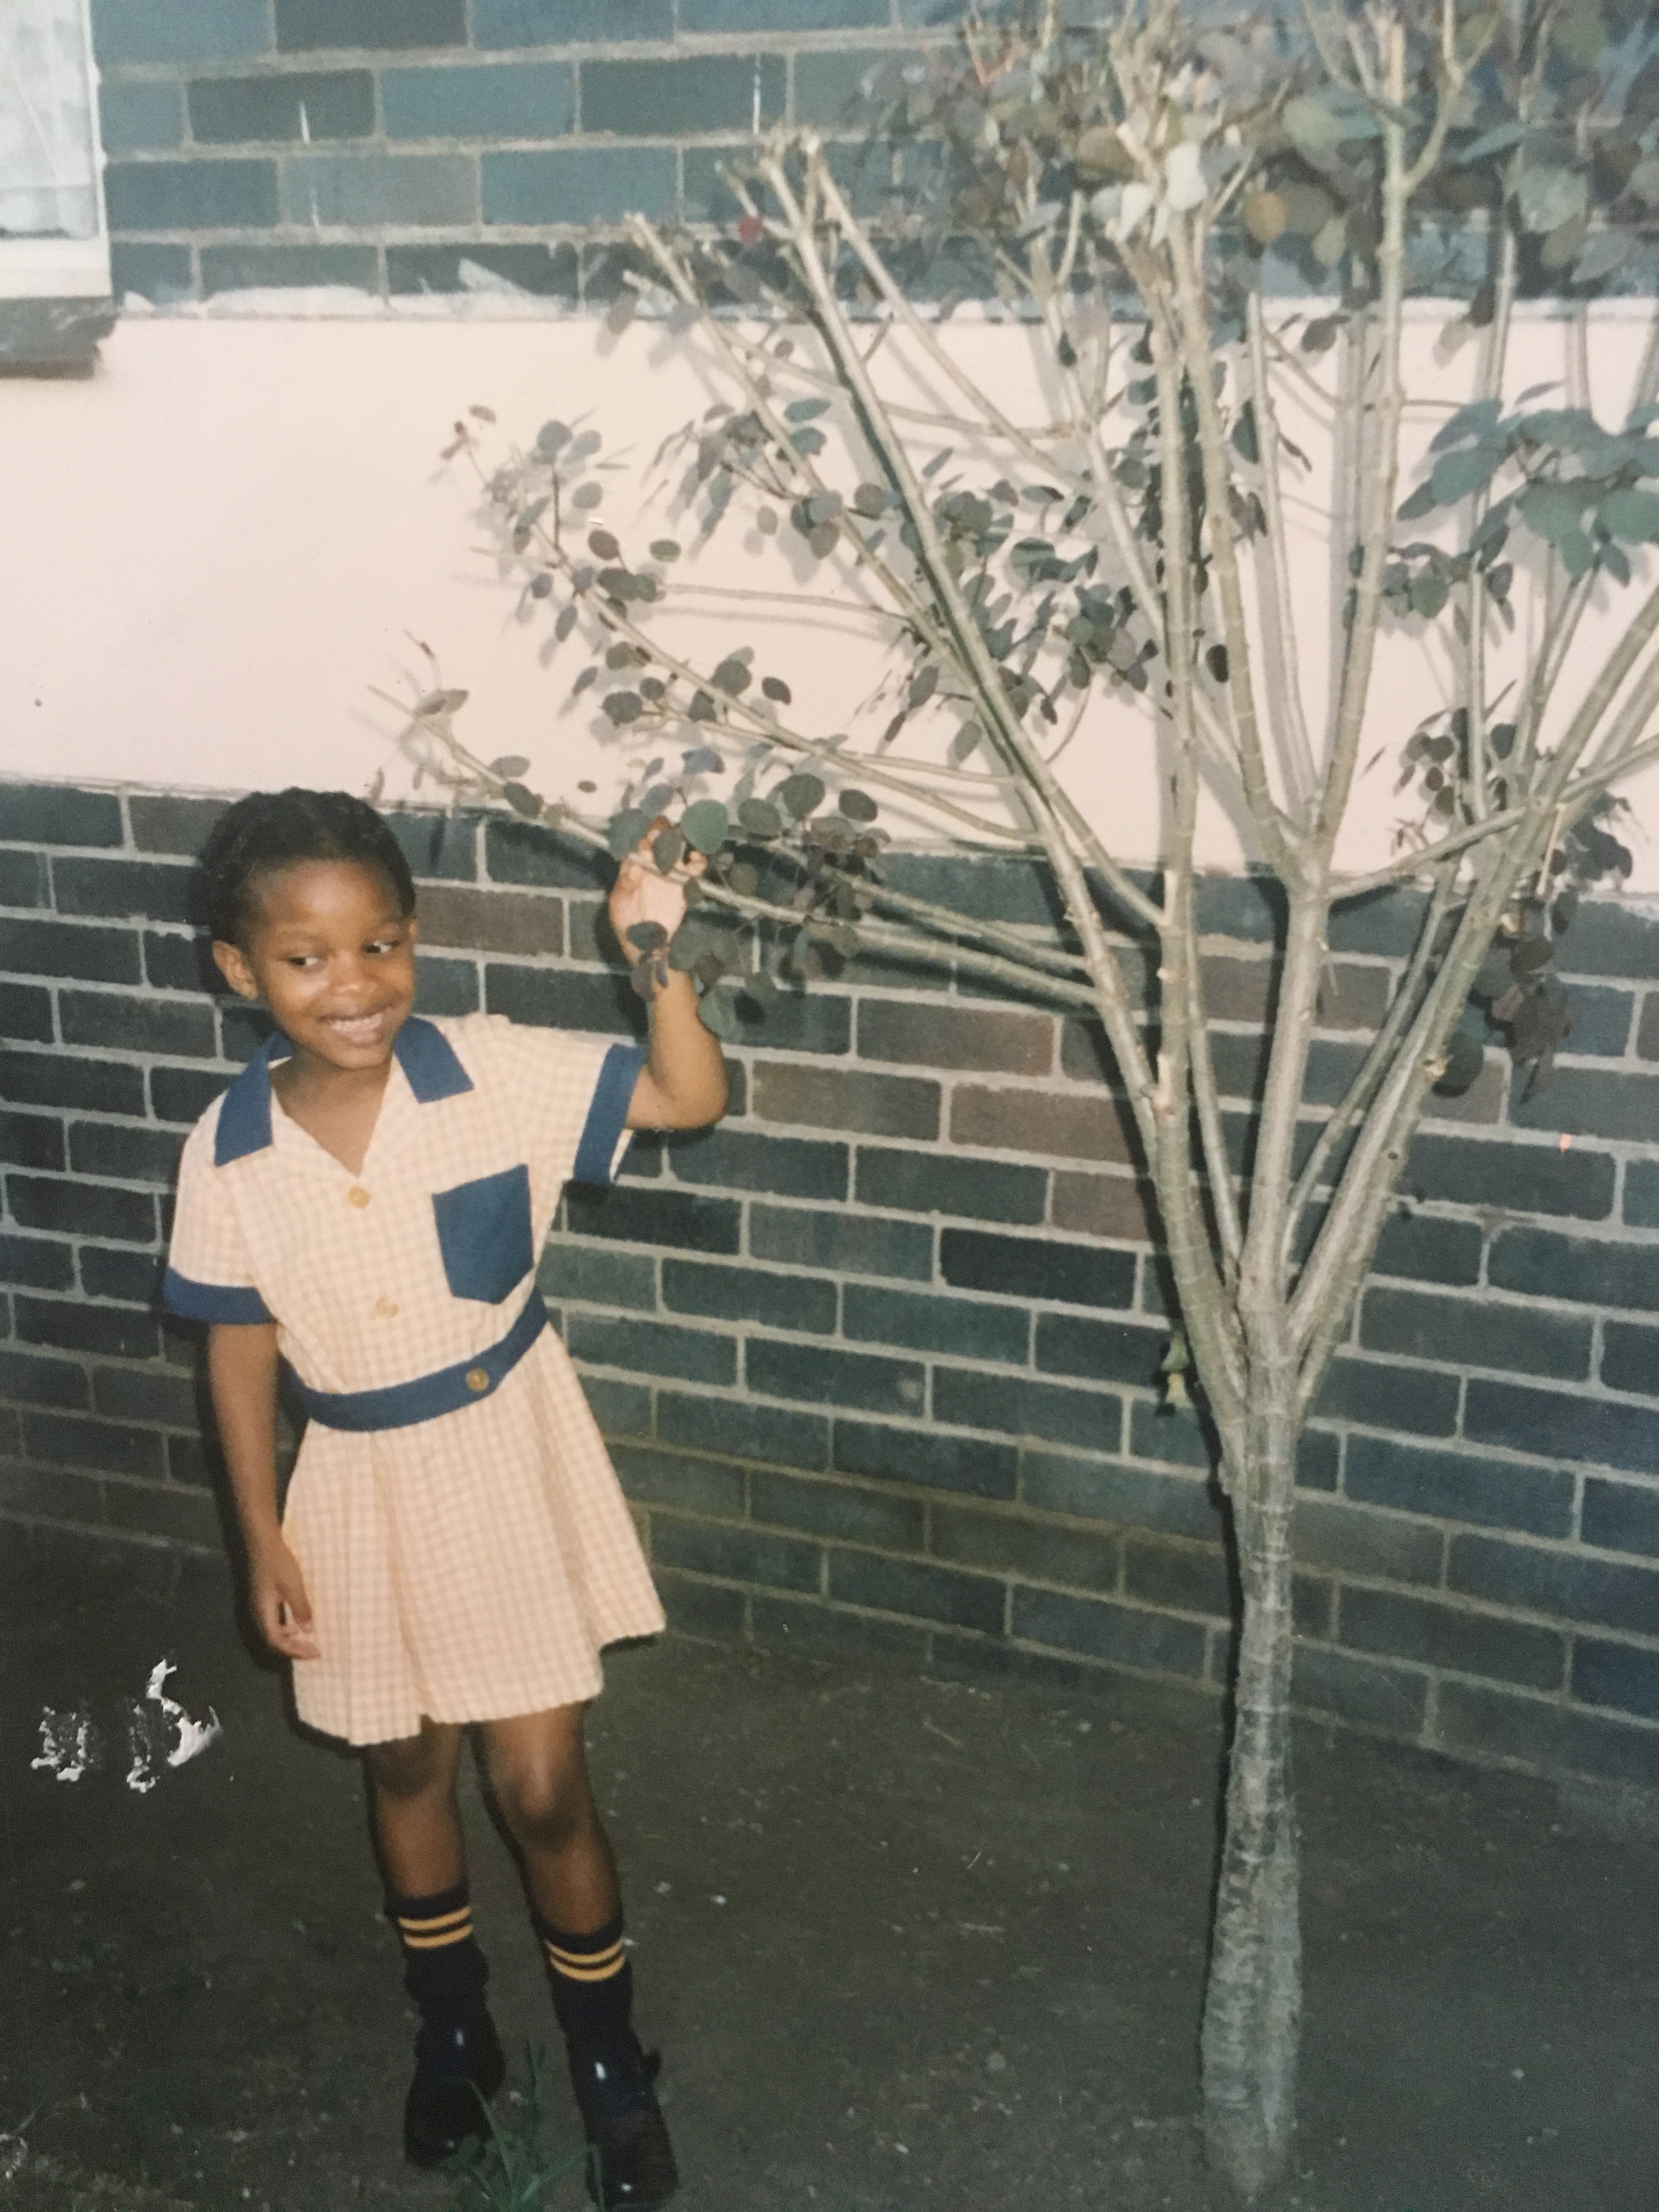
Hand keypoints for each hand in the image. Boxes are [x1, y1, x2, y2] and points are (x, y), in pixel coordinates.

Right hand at [248, 1534, 319, 1661]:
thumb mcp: (293, 1585)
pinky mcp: (263, 1599)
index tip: (315, 1653)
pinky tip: (296, 1623)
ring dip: (289, 1640)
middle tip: (313, 1652)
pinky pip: (273, 1622)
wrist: (262, 1543)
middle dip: (293, 1649)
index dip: (295, 1650)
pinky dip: (286, 1628)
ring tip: (307, 1641)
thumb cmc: (279, 1563)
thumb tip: (308, 1630)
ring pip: (272, 1632)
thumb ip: (300, 1608)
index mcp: (263, 1613)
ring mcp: (259, 1606)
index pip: (277, 1642)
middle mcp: (258, 1614)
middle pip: (273, 1641)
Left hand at [608, 818, 705, 966]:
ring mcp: (669, 872)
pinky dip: (698, 860)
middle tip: (663, 832)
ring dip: (681, 838)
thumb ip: (625, 881)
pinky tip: (695, 859)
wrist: (647, 944)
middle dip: (661, 830)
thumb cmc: (627, 923)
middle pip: (659, 837)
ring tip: (680, 840)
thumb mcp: (619, 902)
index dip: (641, 832)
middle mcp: (652, 864)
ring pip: (678, 846)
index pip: (637, 840)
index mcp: (634, 865)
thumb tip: (632, 863)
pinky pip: (694, 866)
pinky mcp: (684, 883)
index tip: (644, 828)